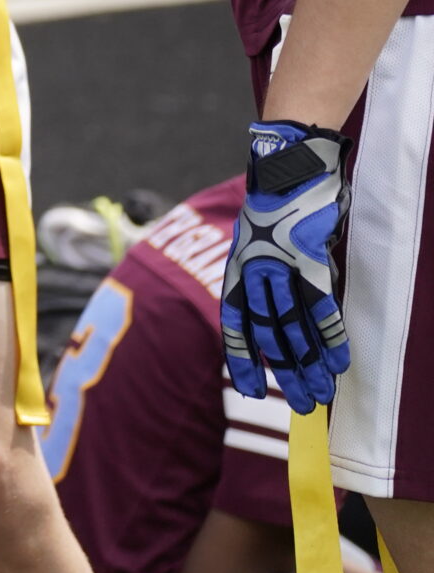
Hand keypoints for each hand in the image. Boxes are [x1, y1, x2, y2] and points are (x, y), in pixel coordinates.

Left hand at [220, 120, 350, 411]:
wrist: (287, 166)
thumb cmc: (276, 207)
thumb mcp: (257, 243)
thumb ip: (261, 279)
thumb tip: (275, 314)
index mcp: (237, 270)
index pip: (233, 325)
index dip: (239, 359)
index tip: (244, 391)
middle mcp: (254, 273)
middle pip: (268, 335)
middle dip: (284, 373)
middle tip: (299, 406)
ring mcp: (281, 267)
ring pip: (294, 327)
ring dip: (310, 365)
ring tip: (322, 395)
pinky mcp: (310, 259)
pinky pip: (320, 306)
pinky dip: (331, 336)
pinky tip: (340, 362)